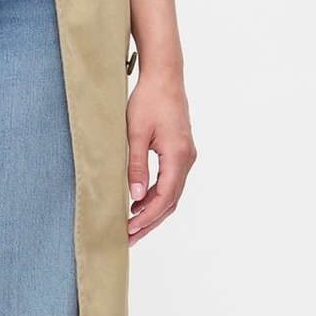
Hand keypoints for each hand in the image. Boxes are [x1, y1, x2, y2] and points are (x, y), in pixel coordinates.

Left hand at [125, 71, 195, 241]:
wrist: (164, 77)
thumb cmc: (147, 101)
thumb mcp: (135, 134)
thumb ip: (136, 167)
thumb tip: (134, 198)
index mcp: (178, 156)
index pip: (164, 198)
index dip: (146, 217)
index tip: (128, 230)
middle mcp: (187, 159)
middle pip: (170, 201)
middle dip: (150, 221)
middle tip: (129, 238)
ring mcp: (187, 156)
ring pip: (172, 194)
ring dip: (153, 210)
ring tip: (131, 226)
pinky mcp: (181, 152)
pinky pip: (171, 182)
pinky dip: (156, 196)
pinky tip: (138, 202)